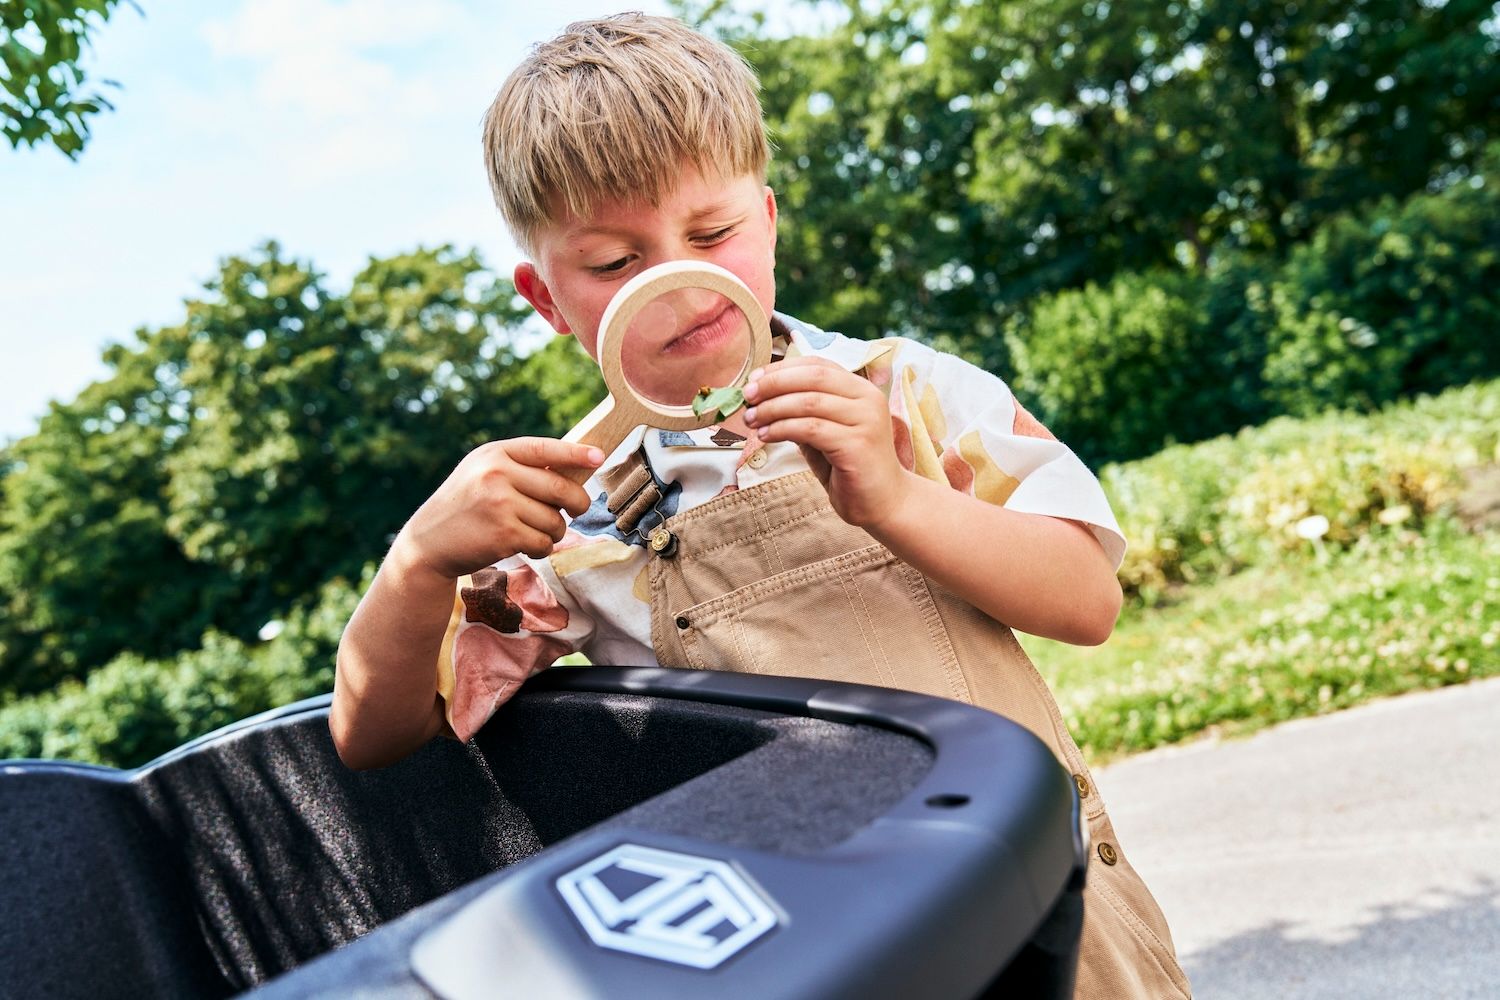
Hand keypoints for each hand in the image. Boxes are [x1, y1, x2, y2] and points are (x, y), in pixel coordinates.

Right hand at [395, 437, 603, 580]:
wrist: (428, 543)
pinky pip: (544, 543)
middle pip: (561, 489)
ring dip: (554, 531)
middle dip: (578, 504)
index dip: (576, 454)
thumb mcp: (483, 473)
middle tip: (577, 510)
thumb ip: (520, 468)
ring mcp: (500, 504)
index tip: (599, 457)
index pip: (545, 449)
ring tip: (534, 531)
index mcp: (495, 454)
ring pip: (556, 521)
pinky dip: (542, 548)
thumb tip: (574, 470)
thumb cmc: (465, 506)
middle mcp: (497, 474)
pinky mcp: (504, 534)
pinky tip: (524, 545)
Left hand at [742, 357, 912, 529]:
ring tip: (751, 420)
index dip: (782, 369)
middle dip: (773, 384)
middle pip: (812, 377)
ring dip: (772, 408)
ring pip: (809, 401)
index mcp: (861, 389)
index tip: (754, 380)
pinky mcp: (857, 445)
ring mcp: (866, 420)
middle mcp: (868, 398)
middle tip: (747, 397)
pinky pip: (810, 428)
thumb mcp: (823, 431)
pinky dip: (782, 429)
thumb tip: (761, 396)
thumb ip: (802, 411)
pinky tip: (765, 436)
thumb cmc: (849, 467)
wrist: (884, 503)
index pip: (817, 364)